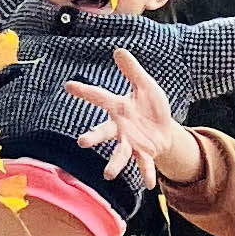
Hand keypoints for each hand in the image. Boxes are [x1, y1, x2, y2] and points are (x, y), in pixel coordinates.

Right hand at [66, 48, 197, 190]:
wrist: (165, 129)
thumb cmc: (150, 106)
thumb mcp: (146, 85)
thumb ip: (132, 70)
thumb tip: (119, 50)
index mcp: (119, 108)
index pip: (99, 97)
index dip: (84, 91)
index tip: (69, 85)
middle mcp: (120, 128)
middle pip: (104, 132)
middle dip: (93, 137)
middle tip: (82, 142)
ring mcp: (131, 143)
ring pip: (120, 153)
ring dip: (114, 164)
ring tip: (108, 174)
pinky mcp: (145, 154)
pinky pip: (144, 164)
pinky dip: (146, 174)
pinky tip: (149, 185)